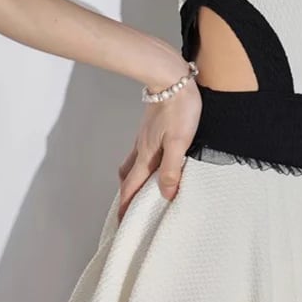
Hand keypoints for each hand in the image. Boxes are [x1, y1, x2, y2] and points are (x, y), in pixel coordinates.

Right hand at [116, 79, 202, 222]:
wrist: (171, 76)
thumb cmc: (178, 108)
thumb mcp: (179, 142)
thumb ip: (171, 169)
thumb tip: (166, 195)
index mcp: (147, 155)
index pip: (132, 187)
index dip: (126, 207)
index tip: (122, 224)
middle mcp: (142, 148)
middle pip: (128, 176)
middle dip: (126, 194)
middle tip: (130, 209)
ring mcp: (145, 136)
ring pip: (133, 162)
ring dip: (133, 178)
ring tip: (142, 189)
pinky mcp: (151, 126)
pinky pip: (141, 151)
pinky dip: (142, 163)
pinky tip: (155, 160)